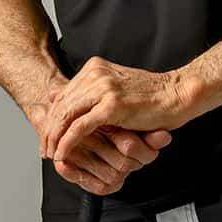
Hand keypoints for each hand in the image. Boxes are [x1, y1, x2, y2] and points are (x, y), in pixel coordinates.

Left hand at [41, 58, 190, 172]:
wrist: (177, 95)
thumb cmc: (150, 97)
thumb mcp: (113, 89)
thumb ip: (88, 92)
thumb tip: (57, 94)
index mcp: (95, 68)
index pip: (63, 95)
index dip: (52, 117)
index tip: (48, 135)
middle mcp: (96, 74)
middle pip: (60, 105)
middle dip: (49, 130)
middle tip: (44, 149)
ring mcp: (103, 88)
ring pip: (66, 116)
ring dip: (54, 138)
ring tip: (50, 153)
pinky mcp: (111, 106)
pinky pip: (80, 127)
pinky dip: (67, 142)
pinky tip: (62, 153)